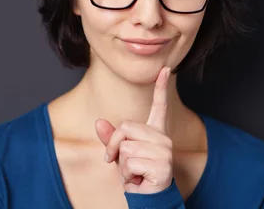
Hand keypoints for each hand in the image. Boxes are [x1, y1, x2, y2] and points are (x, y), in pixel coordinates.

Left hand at [95, 67, 172, 193]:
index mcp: (155, 132)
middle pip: (125, 127)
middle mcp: (162, 138)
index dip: (160, 87)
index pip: (159, 105)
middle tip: (119, 161)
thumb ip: (111, 138)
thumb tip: (98, 122)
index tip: (165, 68)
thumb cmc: (136, 174)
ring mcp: (164, 151)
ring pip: (126, 147)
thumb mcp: (120, 154)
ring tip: (133, 172)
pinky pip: (129, 162)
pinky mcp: (162, 165)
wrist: (147, 198)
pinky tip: (138, 179)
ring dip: (121, 165)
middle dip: (114, 145)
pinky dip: (126, 174)